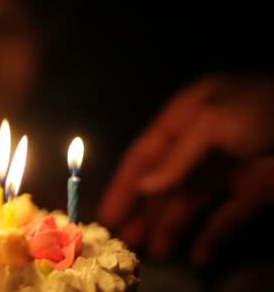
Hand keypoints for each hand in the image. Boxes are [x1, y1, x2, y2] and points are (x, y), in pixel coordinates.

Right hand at [98, 73, 273, 264]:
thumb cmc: (264, 109)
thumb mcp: (214, 121)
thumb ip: (176, 156)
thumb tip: (144, 187)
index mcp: (185, 119)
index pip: (145, 155)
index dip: (124, 185)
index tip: (107, 214)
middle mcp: (201, 145)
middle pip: (163, 183)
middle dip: (143, 211)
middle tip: (123, 241)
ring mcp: (228, 169)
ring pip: (190, 203)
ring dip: (170, 227)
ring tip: (152, 253)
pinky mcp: (254, 190)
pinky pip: (226, 217)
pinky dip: (211, 237)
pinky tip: (196, 256)